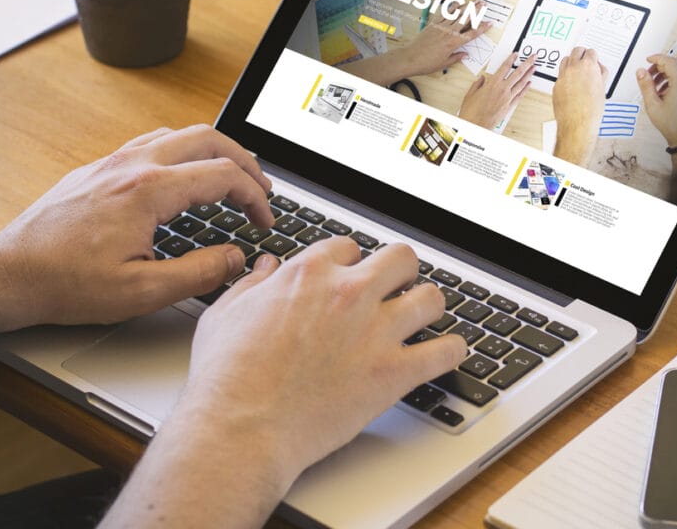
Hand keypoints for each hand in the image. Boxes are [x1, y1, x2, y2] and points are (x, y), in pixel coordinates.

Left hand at [0, 125, 273, 326]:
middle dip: (245, 161)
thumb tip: (235, 258)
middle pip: (209, 138)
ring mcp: (115, 160)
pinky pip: (154, 141)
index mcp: (149, 191)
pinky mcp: (101, 167)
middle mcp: (133, 164)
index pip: (223, 176)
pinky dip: (185, 152)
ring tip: (232, 178)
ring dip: (215, 151)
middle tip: (261, 189)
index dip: (255, 198)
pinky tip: (186, 175)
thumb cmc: (67, 283)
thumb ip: (198, 273)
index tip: (264, 221)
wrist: (11, 271)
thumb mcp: (142, 292)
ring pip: (181, 133)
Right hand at [163, 241, 462, 513]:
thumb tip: (265, 266)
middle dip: (400, 272)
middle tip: (395, 290)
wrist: (241, 428)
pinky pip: (446, 351)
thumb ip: (251, 284)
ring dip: (428, 307)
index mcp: (309, 274)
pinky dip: (451, 352)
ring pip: (431, 298)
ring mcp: (375, 331)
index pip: (349, 247)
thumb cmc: (226, 377)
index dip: (350, 263)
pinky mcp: (393, 372)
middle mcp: (349, 293)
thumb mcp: (225, 313)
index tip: (350, 279)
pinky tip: (445, 354)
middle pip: (401, 258)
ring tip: (422, 319)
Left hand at [397, 0, 492, 76]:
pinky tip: (457, 3)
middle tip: (484, 4)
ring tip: (474, 0)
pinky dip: (451, 8)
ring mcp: (440, 27)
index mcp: (453, 43)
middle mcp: (448, 32)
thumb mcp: (444, 63)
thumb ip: (456, 57)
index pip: (472, 34)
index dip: (482, 28)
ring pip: (456, 14)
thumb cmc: (426, 63)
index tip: (490, 23)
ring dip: (466, 6)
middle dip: (476, 10)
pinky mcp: (433, 24)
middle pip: (466, 19)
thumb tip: (465, 55)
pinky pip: (444, 14)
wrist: (410, 58)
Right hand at [458, 52, 533, 128]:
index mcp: (492, 84)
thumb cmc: (472, 111)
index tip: (515, 54)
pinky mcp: (509, 106)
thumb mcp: (471, 94)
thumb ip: (477, 84)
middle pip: (517, 73)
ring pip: (521, 83)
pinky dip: (525, 88)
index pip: (504, 68)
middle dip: (527, 63)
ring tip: (534, 67)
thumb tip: (482, 78)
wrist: (476, 125)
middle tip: (533, 57)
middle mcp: (502, 89)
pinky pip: (520, 95)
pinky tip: (529, 83)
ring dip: (529, 74)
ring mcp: (507, 98)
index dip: (511, 59)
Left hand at [552, 47, 606, 164]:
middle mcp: (573, 68)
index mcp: (588, 66)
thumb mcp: (602, 88)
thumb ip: (600, 74)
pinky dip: (565, 75)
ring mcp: (562, 76)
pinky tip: (571, 83)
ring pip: (565, 60)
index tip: (594, 59)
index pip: (590, 52)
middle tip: (585, 59)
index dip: (593, 56)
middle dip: (582, 54)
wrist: (578, 123)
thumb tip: (598, 70)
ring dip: (571, 62)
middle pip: (576, 51)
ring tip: (577, 69)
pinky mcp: (556, 85)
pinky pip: (560, 74)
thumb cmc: (591, 109)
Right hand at [636, 54, 676, 146]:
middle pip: (675, 64)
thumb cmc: (672, 124)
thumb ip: (645, 85)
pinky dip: (673, 79)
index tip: (648, 59)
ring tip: (654, 85)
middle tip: (649, 73)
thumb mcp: (653, 104)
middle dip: (660, 66)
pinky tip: (663, 91)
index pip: (669, 61)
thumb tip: (640, 72)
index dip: (657, 58)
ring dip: (666, 73)